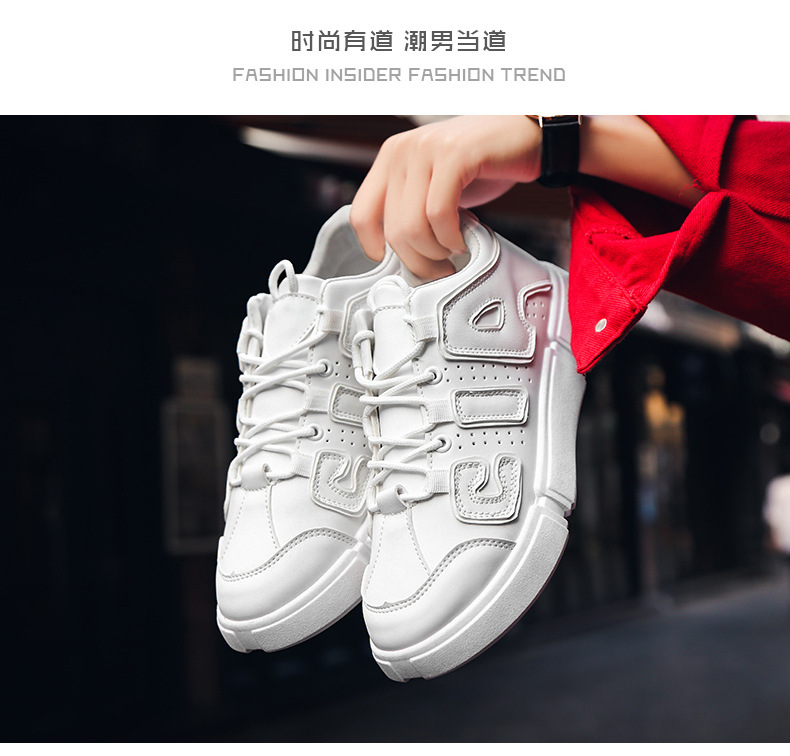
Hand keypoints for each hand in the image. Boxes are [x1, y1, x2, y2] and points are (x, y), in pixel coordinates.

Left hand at [350, 115, 541, 279]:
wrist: (528, 135)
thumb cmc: (483, 166)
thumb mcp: (435, 186)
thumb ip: (412, 209)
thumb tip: (399, 256)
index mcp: (391, 157)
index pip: (361, 215)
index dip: (377, 250)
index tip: (403, 264)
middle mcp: (403, 150)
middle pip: (392, 230)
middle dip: (418, 262)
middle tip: (440, 269)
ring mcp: (427, 149)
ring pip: (412, 226)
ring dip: (436, 253)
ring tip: (454, 252)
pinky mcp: (454, 155)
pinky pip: (439, 214)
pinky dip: (451, 238)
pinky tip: (464, 240)